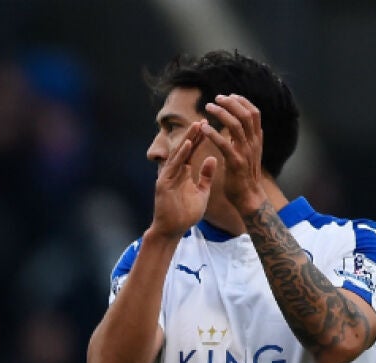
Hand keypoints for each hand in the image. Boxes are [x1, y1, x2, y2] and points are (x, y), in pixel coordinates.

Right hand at [149, 122, 215, 237]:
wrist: (172, 231)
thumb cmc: (186, 214)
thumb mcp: (202, 192)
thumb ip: (206, 176)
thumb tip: (213, 159)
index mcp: (183, 173)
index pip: (192, 151)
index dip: (200, 139)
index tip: (209, 125)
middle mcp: (174, 172)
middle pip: (185, 149)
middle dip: (194, 134)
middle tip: (203, 119)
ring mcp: (167, 177)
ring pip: (178, 154)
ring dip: (187, 140)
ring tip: (196, 126)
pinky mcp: (163, 184)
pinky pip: (173, 167)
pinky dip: (180, 155)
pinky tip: (187, 144)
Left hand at [199, 94, 267, 217]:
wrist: (248, 197)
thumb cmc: (245, 176)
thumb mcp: (250, 154)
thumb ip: (249, 140)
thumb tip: (250, 127)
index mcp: (257, 139)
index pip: (254, 113)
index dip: (243, 101)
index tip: (230, 95)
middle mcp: (254, 142)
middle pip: (246, 114)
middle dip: (231, 103)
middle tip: (216, 97)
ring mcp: (246, 152)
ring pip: (236, 125)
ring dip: (221, 114)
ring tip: (208, 108)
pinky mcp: (236, 162)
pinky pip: (225, 144)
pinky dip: (214, 134)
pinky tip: (204, 129)